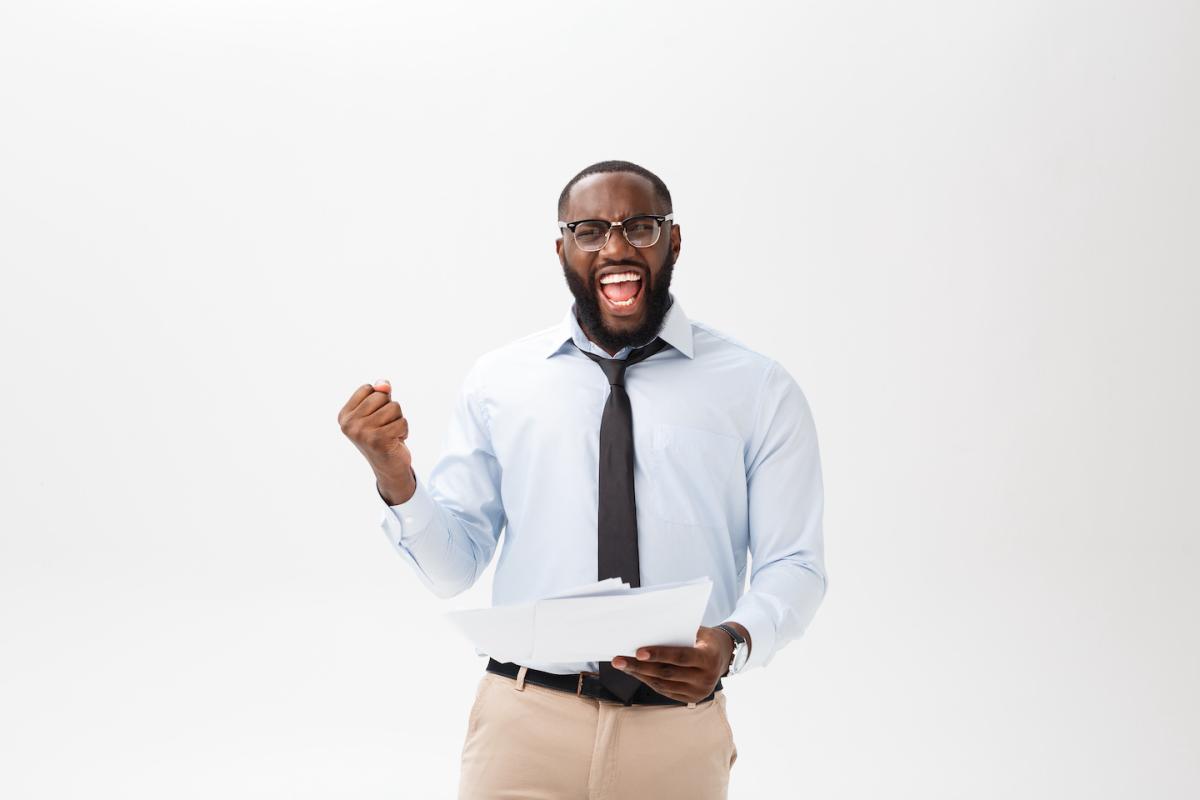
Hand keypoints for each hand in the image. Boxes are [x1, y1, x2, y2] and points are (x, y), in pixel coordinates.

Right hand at [338, 379, 415, 503]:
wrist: (389, 467)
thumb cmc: (383, 435)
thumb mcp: (378, 411)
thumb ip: (379, 393)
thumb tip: (384, 384)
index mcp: (345, 415)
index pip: (368, 388)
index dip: (379, 400)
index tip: (375, 418)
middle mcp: (350, 424)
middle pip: (381, 396)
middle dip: (390, 409)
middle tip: (385, 426)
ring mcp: (362, 432)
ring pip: (394, 407)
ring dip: (398, 420)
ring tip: (390, 433)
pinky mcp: (378, 440)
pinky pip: (402, 421)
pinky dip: (404, 430)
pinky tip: (395, 441)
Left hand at [610, 626, 734, 703]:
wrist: (724, 655)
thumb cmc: (705, 638)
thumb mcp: (697, 631)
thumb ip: (677, 633)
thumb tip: (646, 632)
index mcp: (709, 658)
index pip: (680, 657)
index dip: (658, 655)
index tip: (637, 652)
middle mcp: (706, 679)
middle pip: (667, 673)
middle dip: (639, 666)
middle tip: (618, 660)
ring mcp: (699, 692)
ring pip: (663, 685)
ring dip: (640, 675)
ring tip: (622, 665)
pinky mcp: (691, 699)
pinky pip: (665, 691)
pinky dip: (648, 681)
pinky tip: (635, 672)